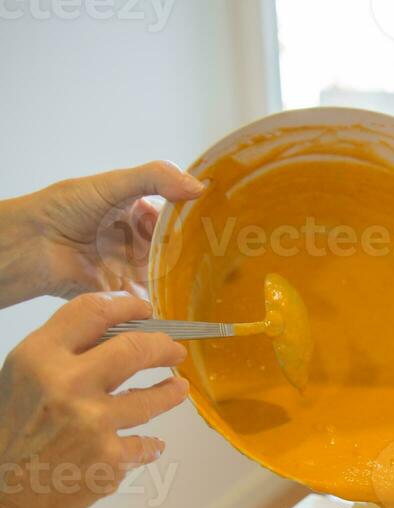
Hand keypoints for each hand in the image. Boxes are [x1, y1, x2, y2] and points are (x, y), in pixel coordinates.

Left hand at [0, 161, 203, 307]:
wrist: (34, 245)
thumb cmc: (65, 208)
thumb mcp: (114, 184)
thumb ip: (154, 178)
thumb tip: (197, 185)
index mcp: (135, 212)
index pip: (173, 218)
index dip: (193, 222)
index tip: (219, 227)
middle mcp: (135, 241)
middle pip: (173, 251)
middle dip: (193, 257)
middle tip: (220, 261)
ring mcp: (129, 269)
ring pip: (165, 277)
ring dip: (181, 282)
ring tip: (208, 285)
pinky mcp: (122, 294)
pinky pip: (149, 301)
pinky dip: (164, 303)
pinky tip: (183, 303)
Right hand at [0, 292, 187, 507]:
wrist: (3, 498)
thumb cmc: (10, 434)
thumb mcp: (24, 379)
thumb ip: (63, 354)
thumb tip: (118, 334)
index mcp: (40, 357)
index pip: (93, 312)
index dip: (127, 306)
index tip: (146, 309)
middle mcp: (68, 384)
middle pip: (134, 348)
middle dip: (162, 347)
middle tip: (174, 351)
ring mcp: (93, 422)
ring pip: (151, 398)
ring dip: (170, 393)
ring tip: (179, 389)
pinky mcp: (110, 459)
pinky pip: (144, 444)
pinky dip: (149, 444)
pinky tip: (151, 443)